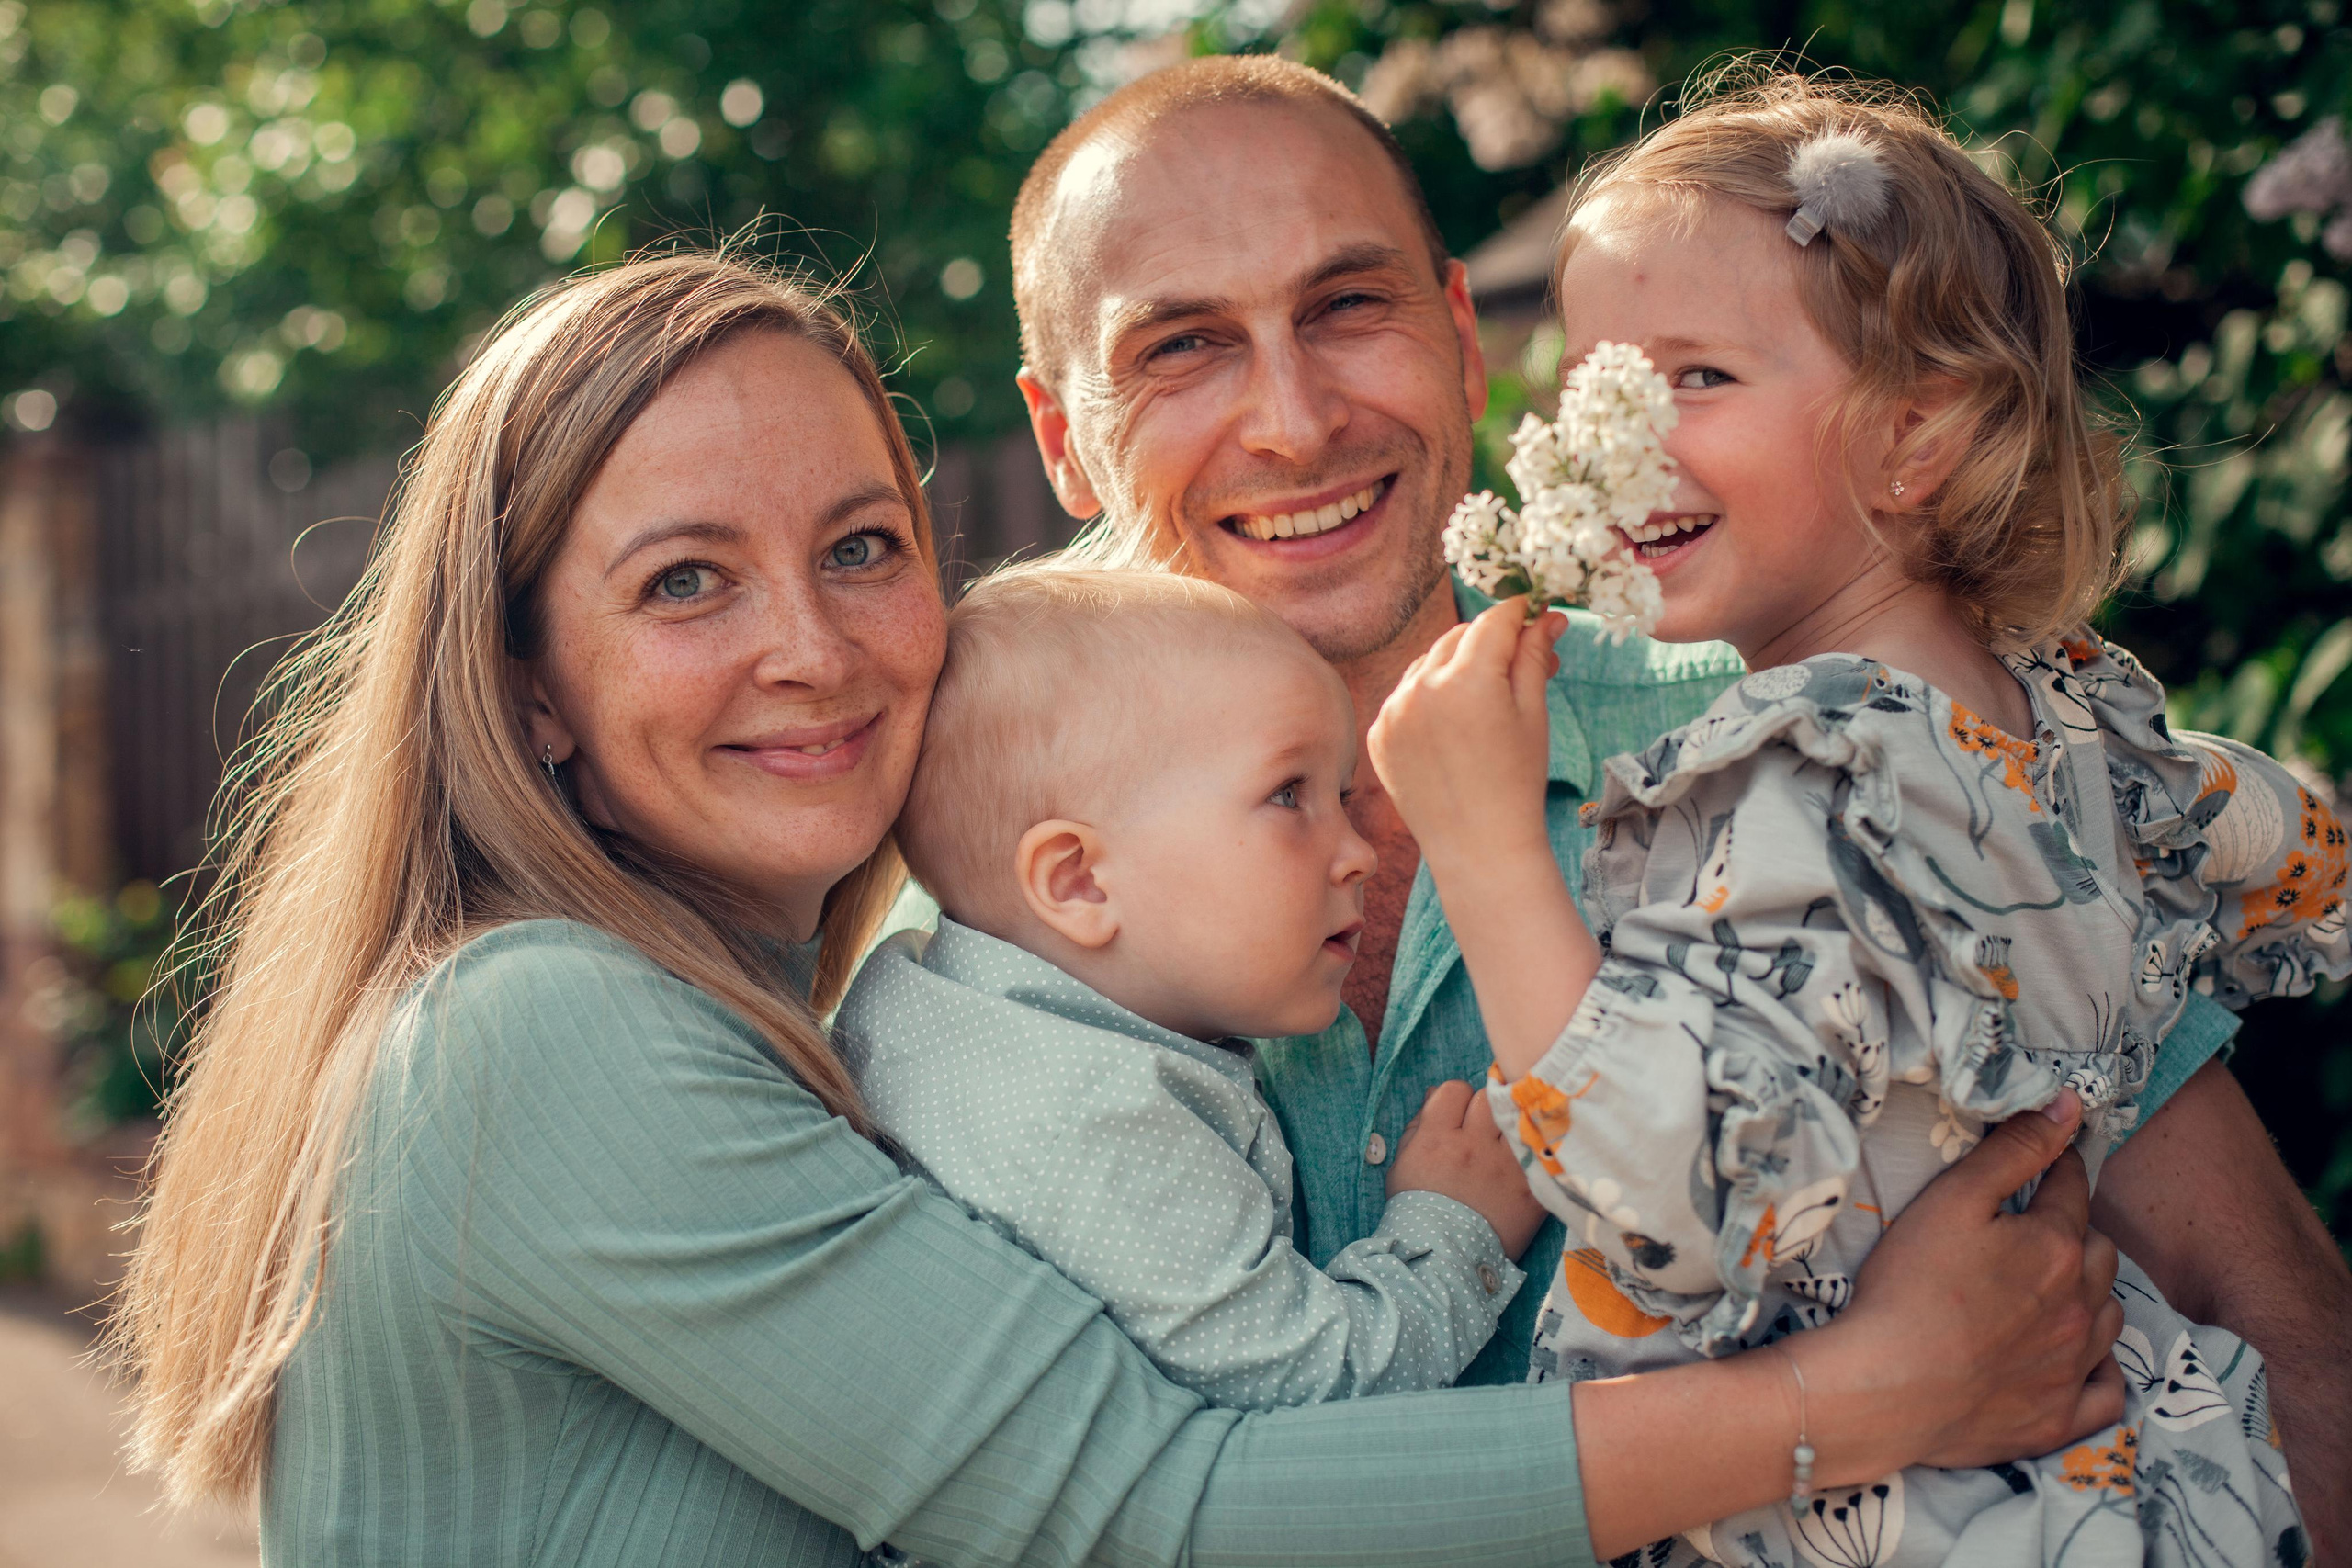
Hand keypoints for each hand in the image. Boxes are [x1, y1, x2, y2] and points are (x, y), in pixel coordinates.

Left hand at [1369, 600, 1563, 874]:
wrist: (1478, 847)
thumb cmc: (1516, 781)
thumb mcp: (1532, 713)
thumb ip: (1534, 656)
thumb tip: (1547, 616)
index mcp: (1468, 680)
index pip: (1494, 621)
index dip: (1518, 612)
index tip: (1534, 611)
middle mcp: (1422, 687)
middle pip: (1458, 637)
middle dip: (1489, 640)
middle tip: (1521, 654)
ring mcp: (1393, 711)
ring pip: (1427, 662)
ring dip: (1456, 665)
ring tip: (1487, 693)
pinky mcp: (1377, 733)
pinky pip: (1405, 695)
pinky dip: (1428, 695)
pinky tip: (1453, 721)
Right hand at [1390, 1080, 1546, 1258]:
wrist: (1444, 1261)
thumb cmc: (1417, 1212)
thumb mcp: (1404, 1165)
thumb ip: (1417, 1126)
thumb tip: (1435, 1095)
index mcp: (1438, 1139)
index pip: (1454, 1089)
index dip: (1454, 1100)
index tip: (1456, 1117)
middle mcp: (1473, 1146)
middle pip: (1486, 1098)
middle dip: (1482, 1110)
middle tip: (1480, 1131)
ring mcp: (1505, 1166)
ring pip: (1514, 1117)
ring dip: (1506, 1127)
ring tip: (1502, 1146)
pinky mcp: (1531, 1187)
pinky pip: (1536, 1151)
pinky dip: (1529, 1154)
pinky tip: (1521, 1165)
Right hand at [1799, 1090, 2126, 1482]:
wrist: (1885, 1387)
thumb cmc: (1910, 1286)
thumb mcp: (1953, 1199)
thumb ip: (2014, 1150)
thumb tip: (2069, 1106)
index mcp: (2058, 1247)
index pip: (2072, 1192)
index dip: (2058, 1171)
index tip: (2044, 1166)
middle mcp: (2080, 1306)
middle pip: (2101, 1255)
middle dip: (2077, 1235)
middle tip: (2036, 1233)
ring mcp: (2073, 1367)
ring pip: (2109, 1318)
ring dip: (2090, 1298)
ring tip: (2053, 1292)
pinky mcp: (2058, 1418)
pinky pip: (2107, 1393)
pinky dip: (2100, 1371)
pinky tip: (2076, 1360)